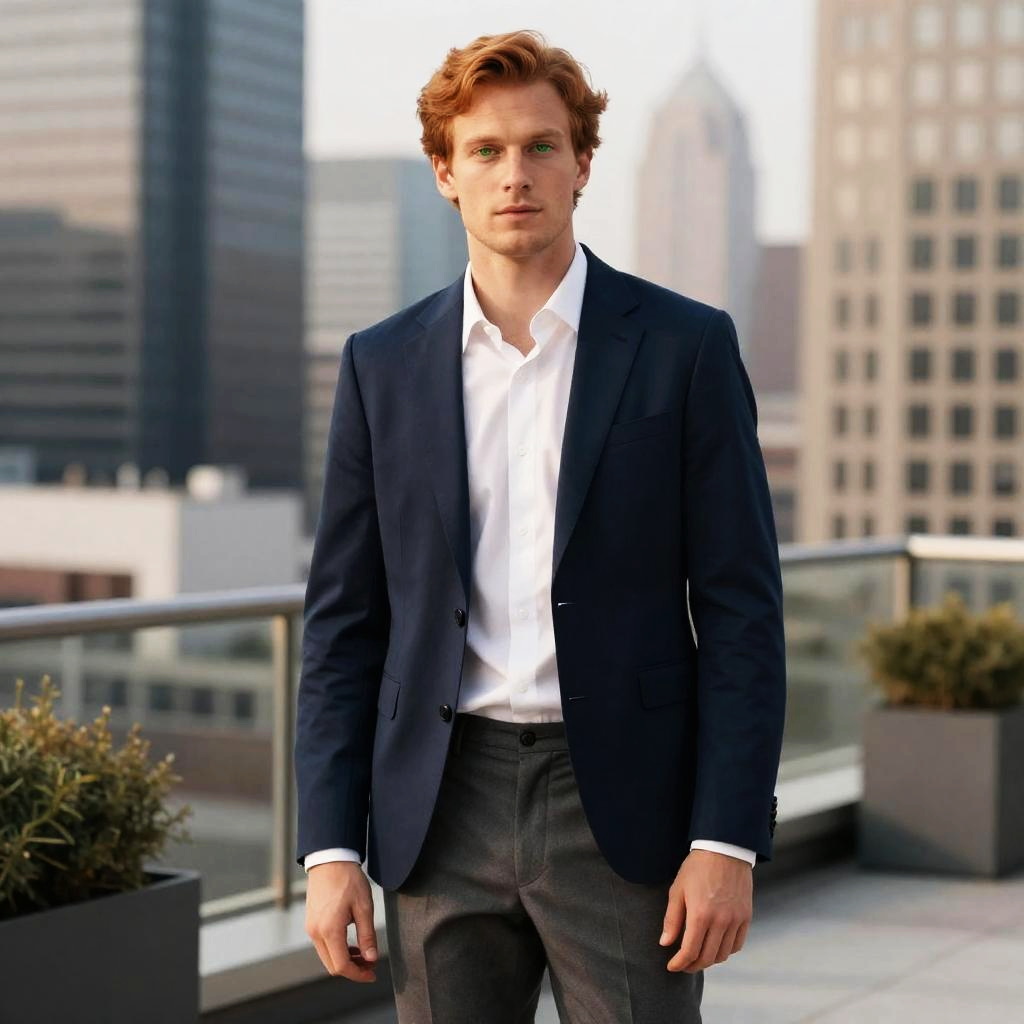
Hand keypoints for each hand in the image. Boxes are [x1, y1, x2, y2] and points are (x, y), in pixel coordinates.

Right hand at [305, 861, 378, 981]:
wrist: (330, 859)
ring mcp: (311, 928)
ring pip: (327, 956)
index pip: (342, 966)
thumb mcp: (364, 907)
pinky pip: (323, 945)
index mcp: (329, 930)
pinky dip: (337, 949)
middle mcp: (316, 933)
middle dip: (352, 969)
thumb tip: (371, 958)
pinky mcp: (311, 922)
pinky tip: (351, 942)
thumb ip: (367, 935)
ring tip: (364, 953)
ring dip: (345, 959)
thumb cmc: (348, 880)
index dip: (358, 974)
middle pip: (332, 965)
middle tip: (371, 964)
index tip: (373, 973)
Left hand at [659, 849, 751, 971]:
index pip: (689, 951)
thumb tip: (665, 944)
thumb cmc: (697, 867)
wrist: (724, 849)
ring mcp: (736, 920)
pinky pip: (737, 944)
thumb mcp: (678, 890)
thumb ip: (672, 919)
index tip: (672, 967)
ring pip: (723, 954)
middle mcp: (720, 921)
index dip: (679, 964)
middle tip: (683, 964)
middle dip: (693, 965)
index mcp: (700, 915)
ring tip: (698, 955)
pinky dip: (726, 951)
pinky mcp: (746, 916)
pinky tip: (716, 946)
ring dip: (709, 960)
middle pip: (707, 957)